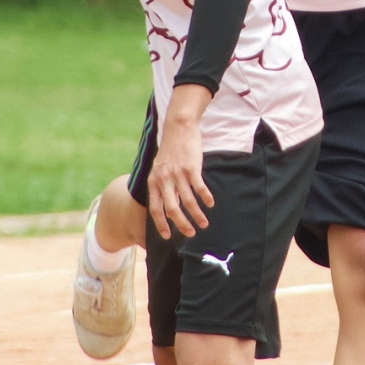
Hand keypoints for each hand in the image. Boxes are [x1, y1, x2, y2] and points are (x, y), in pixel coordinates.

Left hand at [148, 86, 213, 240]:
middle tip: (191, 233)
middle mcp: (164, 179)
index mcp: (154, 181)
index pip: (155, 208)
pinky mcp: (191, 167)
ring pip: (187, 201)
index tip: (168, 236)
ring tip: (204, 223)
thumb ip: (162, 186)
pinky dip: (205, 197)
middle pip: (172, 209)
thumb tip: (170, 206)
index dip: (161, 224)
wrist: (178, 128)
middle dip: (181, 224)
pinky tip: (210, 203)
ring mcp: (177, 174)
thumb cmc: (170, 150)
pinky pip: (199, 187)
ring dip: (197, 214)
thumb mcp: (160, 169)